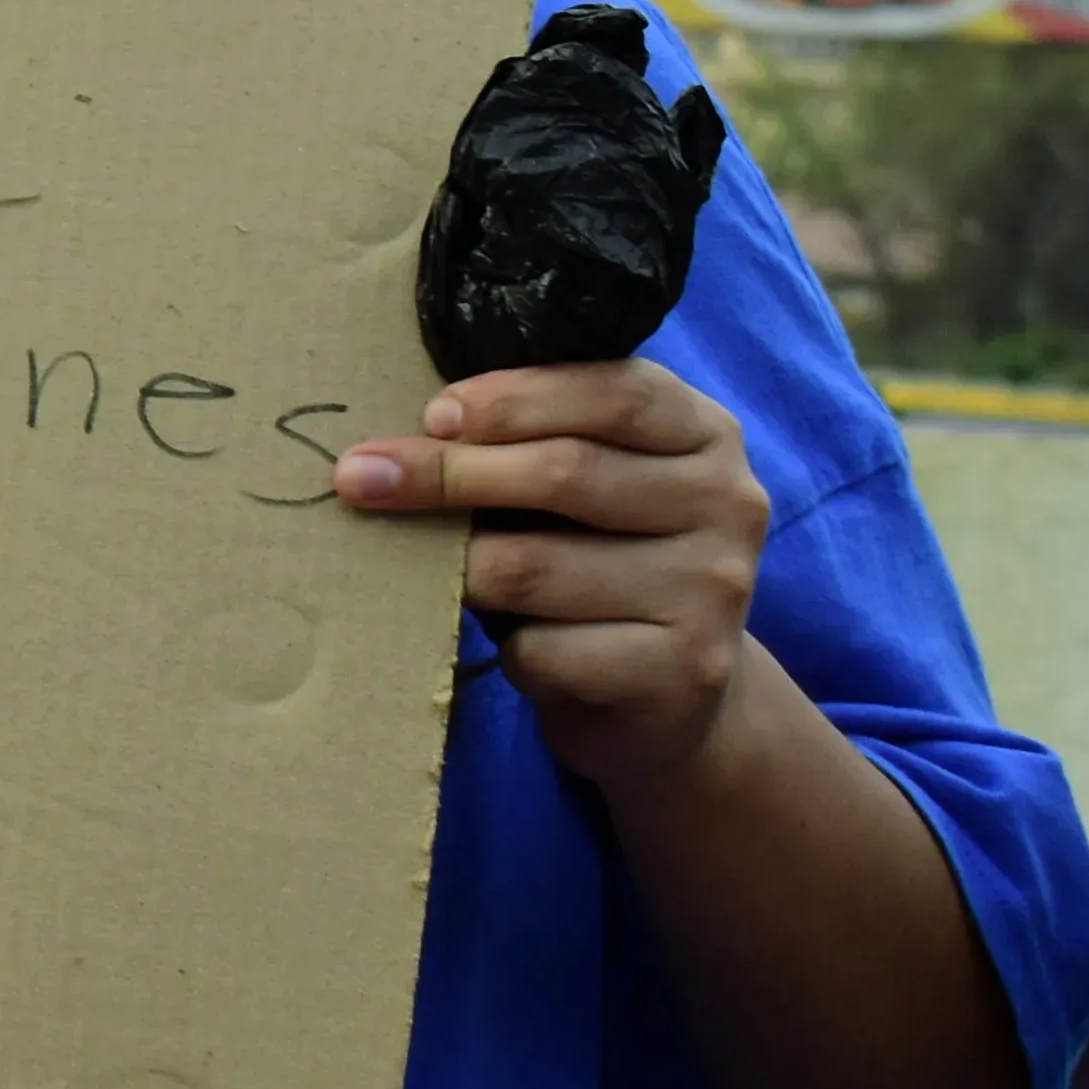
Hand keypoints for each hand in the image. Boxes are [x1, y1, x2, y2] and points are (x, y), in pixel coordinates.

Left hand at [337, 360, 771, 788]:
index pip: (615, 392)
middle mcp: (727, 504)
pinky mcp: (683, 671)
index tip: (431, 414)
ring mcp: (713, 590)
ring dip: (456, 567)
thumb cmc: (599, 564)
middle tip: (360, 478)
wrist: (668, 696)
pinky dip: (505, 646)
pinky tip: (506, 644)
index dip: (513, 399)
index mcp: (705, 435)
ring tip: (411, 566)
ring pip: (537, 566)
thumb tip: (397, 431)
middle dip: (447, 473)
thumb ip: (531, 442)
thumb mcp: (585, 487)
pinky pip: (547, 649)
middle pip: (567, 472)